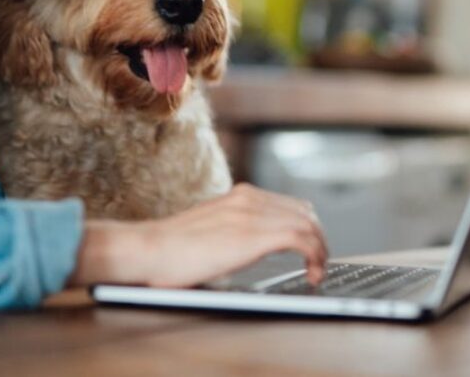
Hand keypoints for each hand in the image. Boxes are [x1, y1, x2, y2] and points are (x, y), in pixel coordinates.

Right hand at [67, 183, 328, 288]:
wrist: (148, 250)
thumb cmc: (169, 251)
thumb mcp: (209, 230)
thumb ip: (232, 230)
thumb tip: (245, 247)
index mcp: (239, 195)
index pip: (290, 204)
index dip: (307, 228)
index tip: (309, 252)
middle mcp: (249, 198)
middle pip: (306, 212)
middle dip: (319, 239)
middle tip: (318, 265)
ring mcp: (252, 213)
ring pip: (309, 224)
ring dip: (321, 250)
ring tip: (317, 273)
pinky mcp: (254, 234)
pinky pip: (303, 239)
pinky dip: (316, 257)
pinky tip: (311, 275)